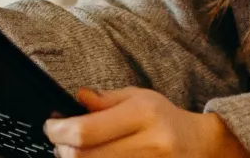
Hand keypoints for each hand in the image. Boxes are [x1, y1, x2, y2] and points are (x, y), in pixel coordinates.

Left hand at [43, 87, 249, 157]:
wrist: (198, 146)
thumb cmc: (165, 119)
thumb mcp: (139, 97)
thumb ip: (106, 100)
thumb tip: (77, 98)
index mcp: (144, 114)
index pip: (86, 130)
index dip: (58, 130)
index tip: (51, 125)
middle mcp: (148, 143)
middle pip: (83, 157)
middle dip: (61, 149)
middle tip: (58, 140)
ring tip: (73, 150)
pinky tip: (90, 157)